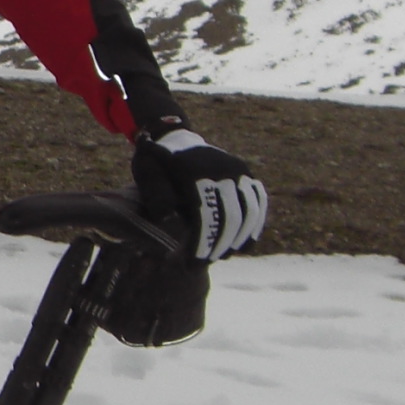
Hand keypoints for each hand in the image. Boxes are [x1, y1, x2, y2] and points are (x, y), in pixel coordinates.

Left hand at [132, 129, 267, 258]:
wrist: (176, 137)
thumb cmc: (157, 163)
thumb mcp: (146, 171)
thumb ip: (154, 193)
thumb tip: (164, 216)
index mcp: (195, 169)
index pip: (204, 215)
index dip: (200, 243)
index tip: (190, 265)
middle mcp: (222, 168)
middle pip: (229, 216)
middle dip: (217, 246)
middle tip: (200, 266)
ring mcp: (238, 170)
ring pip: (249, 212)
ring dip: (237, 239)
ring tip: (220, 257)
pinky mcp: (247, 174)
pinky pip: (259, 202)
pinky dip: (255, 225)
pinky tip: (245, 245)